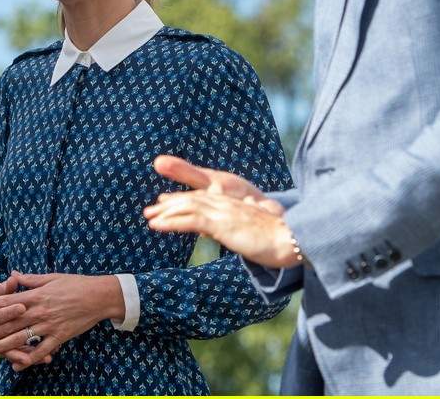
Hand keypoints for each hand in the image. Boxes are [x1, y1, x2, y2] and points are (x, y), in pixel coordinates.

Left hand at [0, 271, 123, 370]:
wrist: (98, 296)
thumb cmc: (76, 284)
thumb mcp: (52, 278)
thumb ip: (30, 280)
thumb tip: (13, 275)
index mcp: (38, 295)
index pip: (10, 300)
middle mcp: (40, 311)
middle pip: (11, 322)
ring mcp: (49, 325)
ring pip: (22, 338)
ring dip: (3, 345)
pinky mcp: (59, 336)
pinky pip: (41, 351)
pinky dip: (29, 359)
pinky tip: (17, 365)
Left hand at [144, 155, 295, 268]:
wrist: (290, 238)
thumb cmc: (276, 240)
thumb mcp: (250, 233)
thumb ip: (235, 231)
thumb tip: (223, 235)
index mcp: (232, 205)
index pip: (202, 199)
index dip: (182, 201)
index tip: (166, 204)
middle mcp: (225, 203)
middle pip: (191, 199)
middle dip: (169, 205)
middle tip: (150, 210)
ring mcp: (223, 212)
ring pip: (187, 207)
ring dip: (165, 212)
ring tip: (149, 218)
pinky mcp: (222, 223)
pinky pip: (191, 220)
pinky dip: (171, 222)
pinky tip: (157, 225)